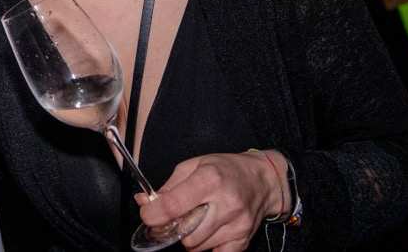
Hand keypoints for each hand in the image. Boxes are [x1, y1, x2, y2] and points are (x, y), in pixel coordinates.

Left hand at [137, 151, 286, 251]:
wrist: (262, 180)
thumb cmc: (225, 169)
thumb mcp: (194, 165)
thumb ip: (169, 186)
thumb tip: (145, 203)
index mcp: (209, 179)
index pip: (174, 206)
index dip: (153, 214)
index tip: (148, 215)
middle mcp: (225, 203)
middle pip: (185, 233)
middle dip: (175, 228)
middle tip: (177, 217)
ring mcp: (237, 225)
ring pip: (198, 247)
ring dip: (191, 237)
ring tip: (198, 220)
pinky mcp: (243, 239)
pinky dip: (208, 246)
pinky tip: (211, 231)